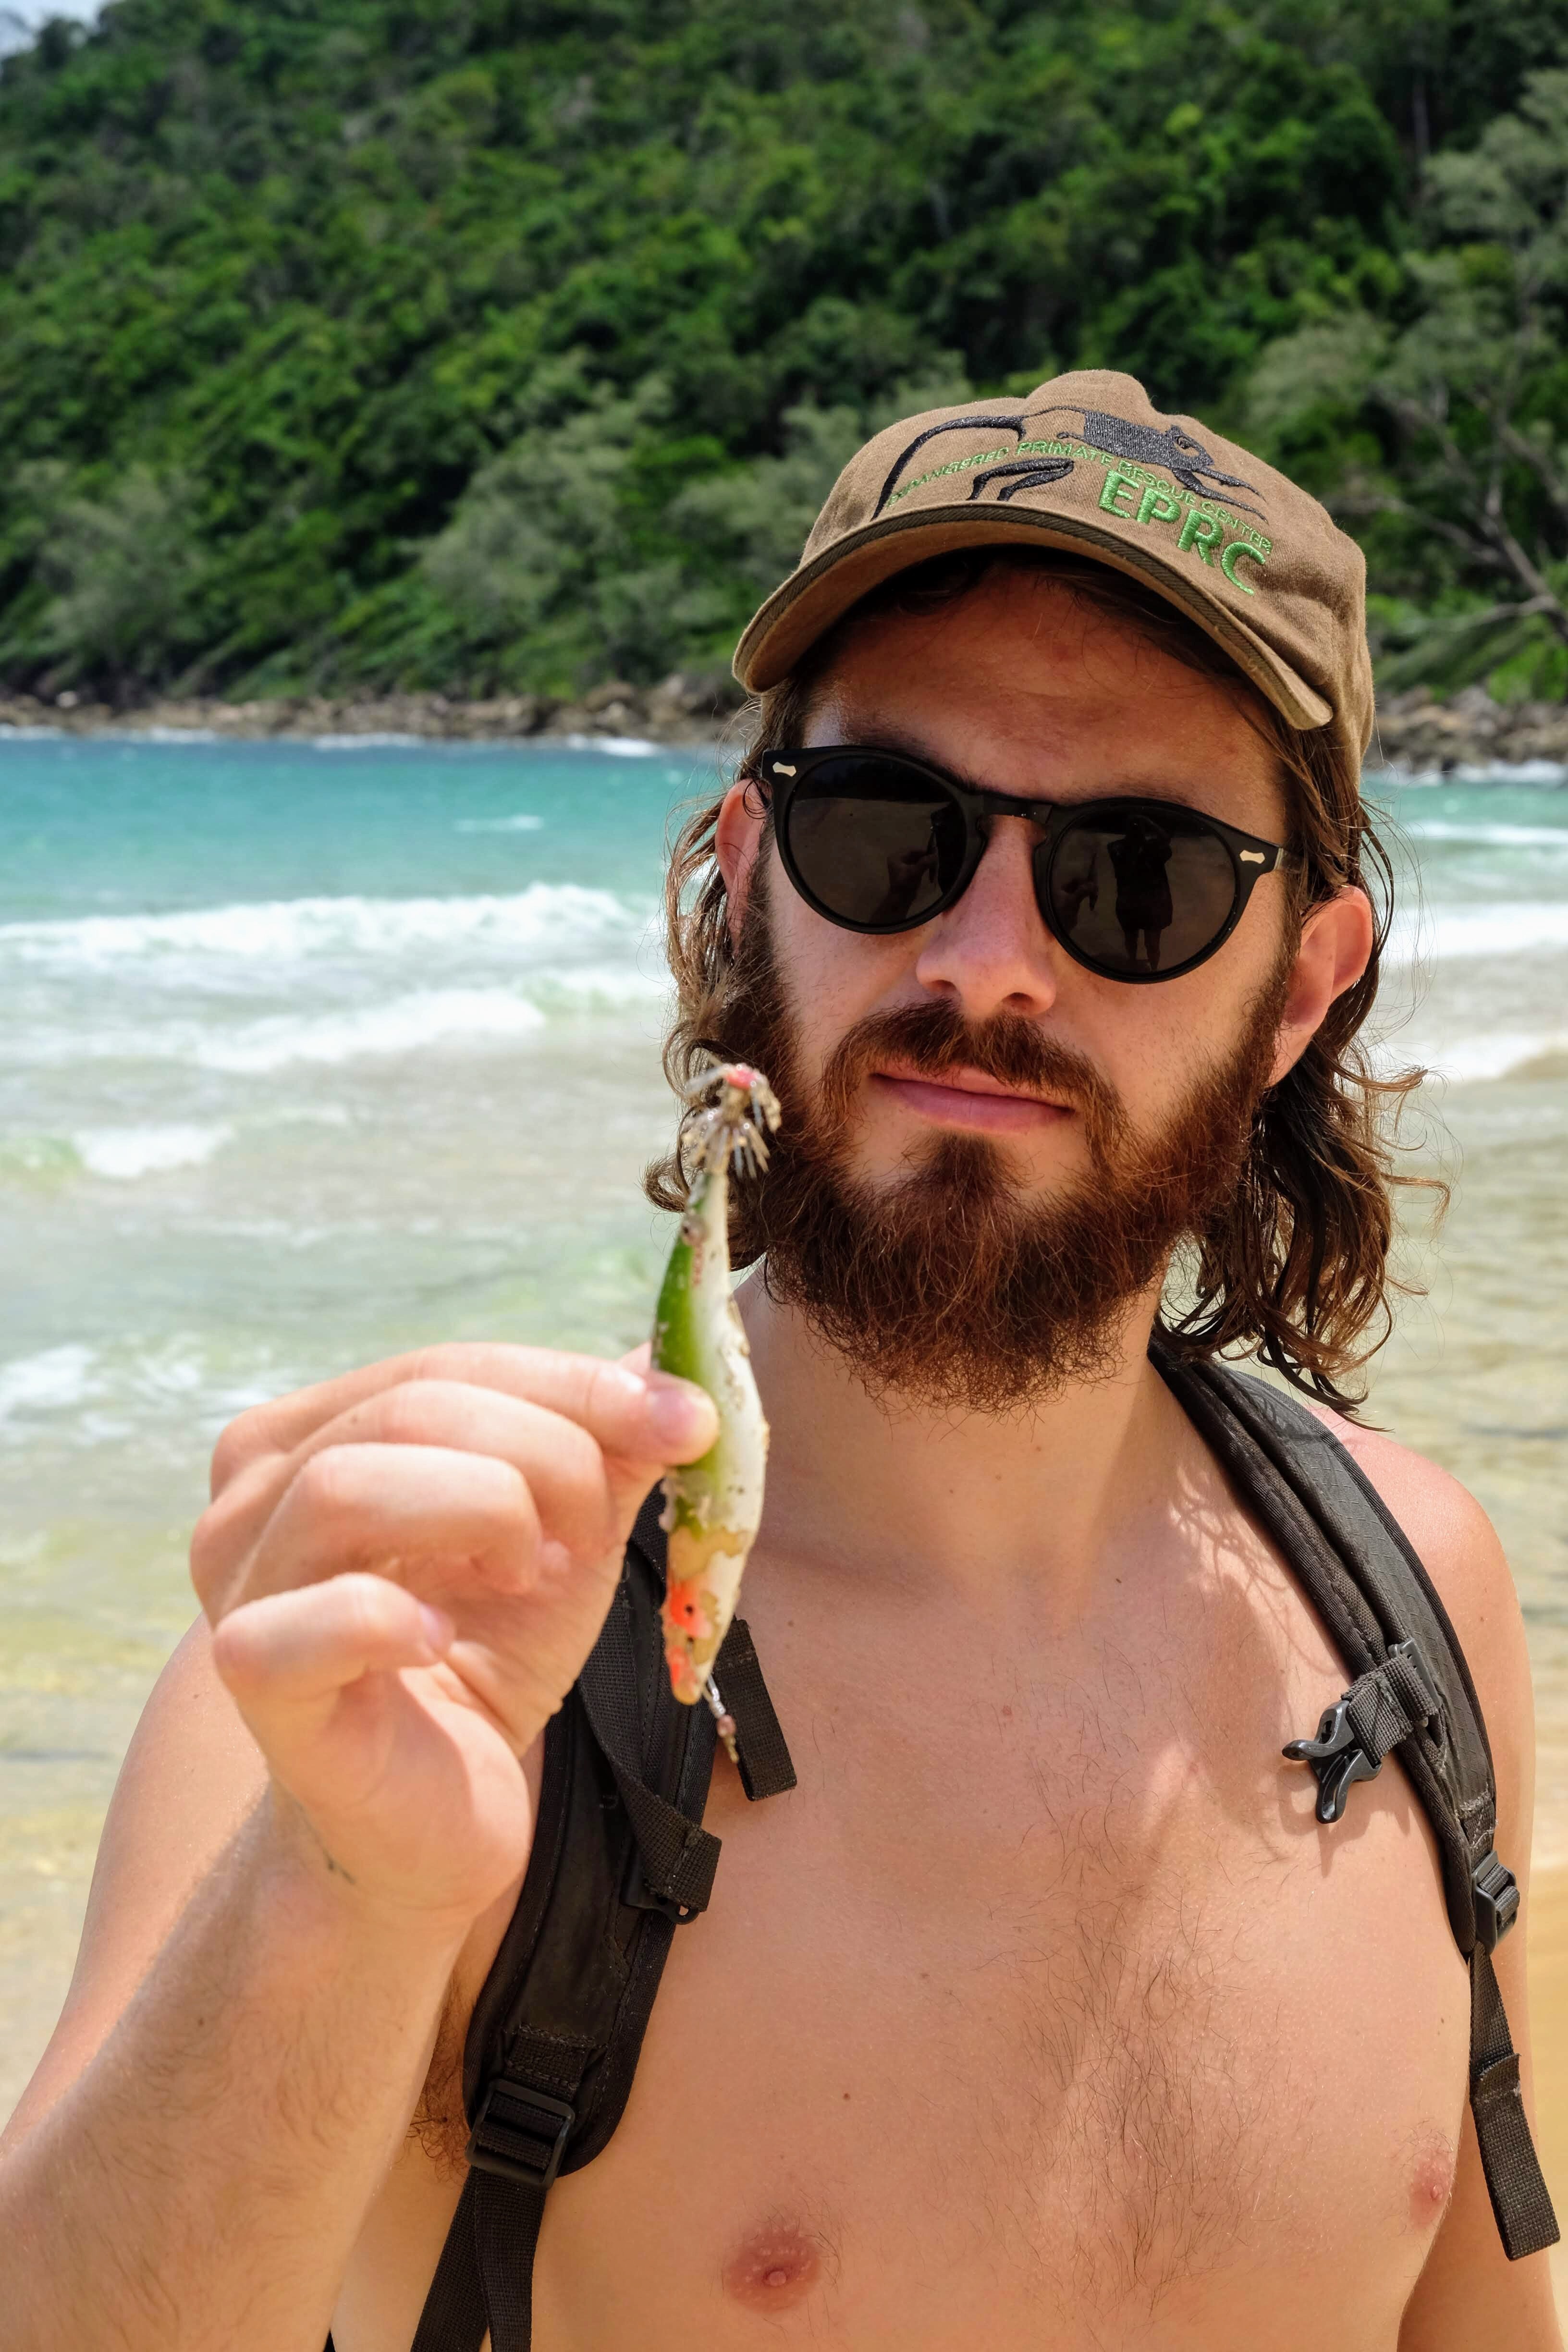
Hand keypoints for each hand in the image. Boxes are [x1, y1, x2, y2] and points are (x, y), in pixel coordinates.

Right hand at [192, 1344, 715, 1923]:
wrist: (438, 1821)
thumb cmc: (487, 1656)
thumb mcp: (566, 1532)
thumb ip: (609, 1444)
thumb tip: (680, 1361)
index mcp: (314, 1436)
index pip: (445, 1365)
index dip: (573, 1383)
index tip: (687, 1419)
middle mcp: (254, 1497)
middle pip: (409, 1407)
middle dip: (544, 1455)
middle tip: (597, 1533)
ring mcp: (242, 1588)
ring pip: (347, 1485)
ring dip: (482, 1514)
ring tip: (531, 1576)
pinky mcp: (255, 1683)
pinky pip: (307, 1620)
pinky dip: (388, 1618)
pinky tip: (440, 1642)